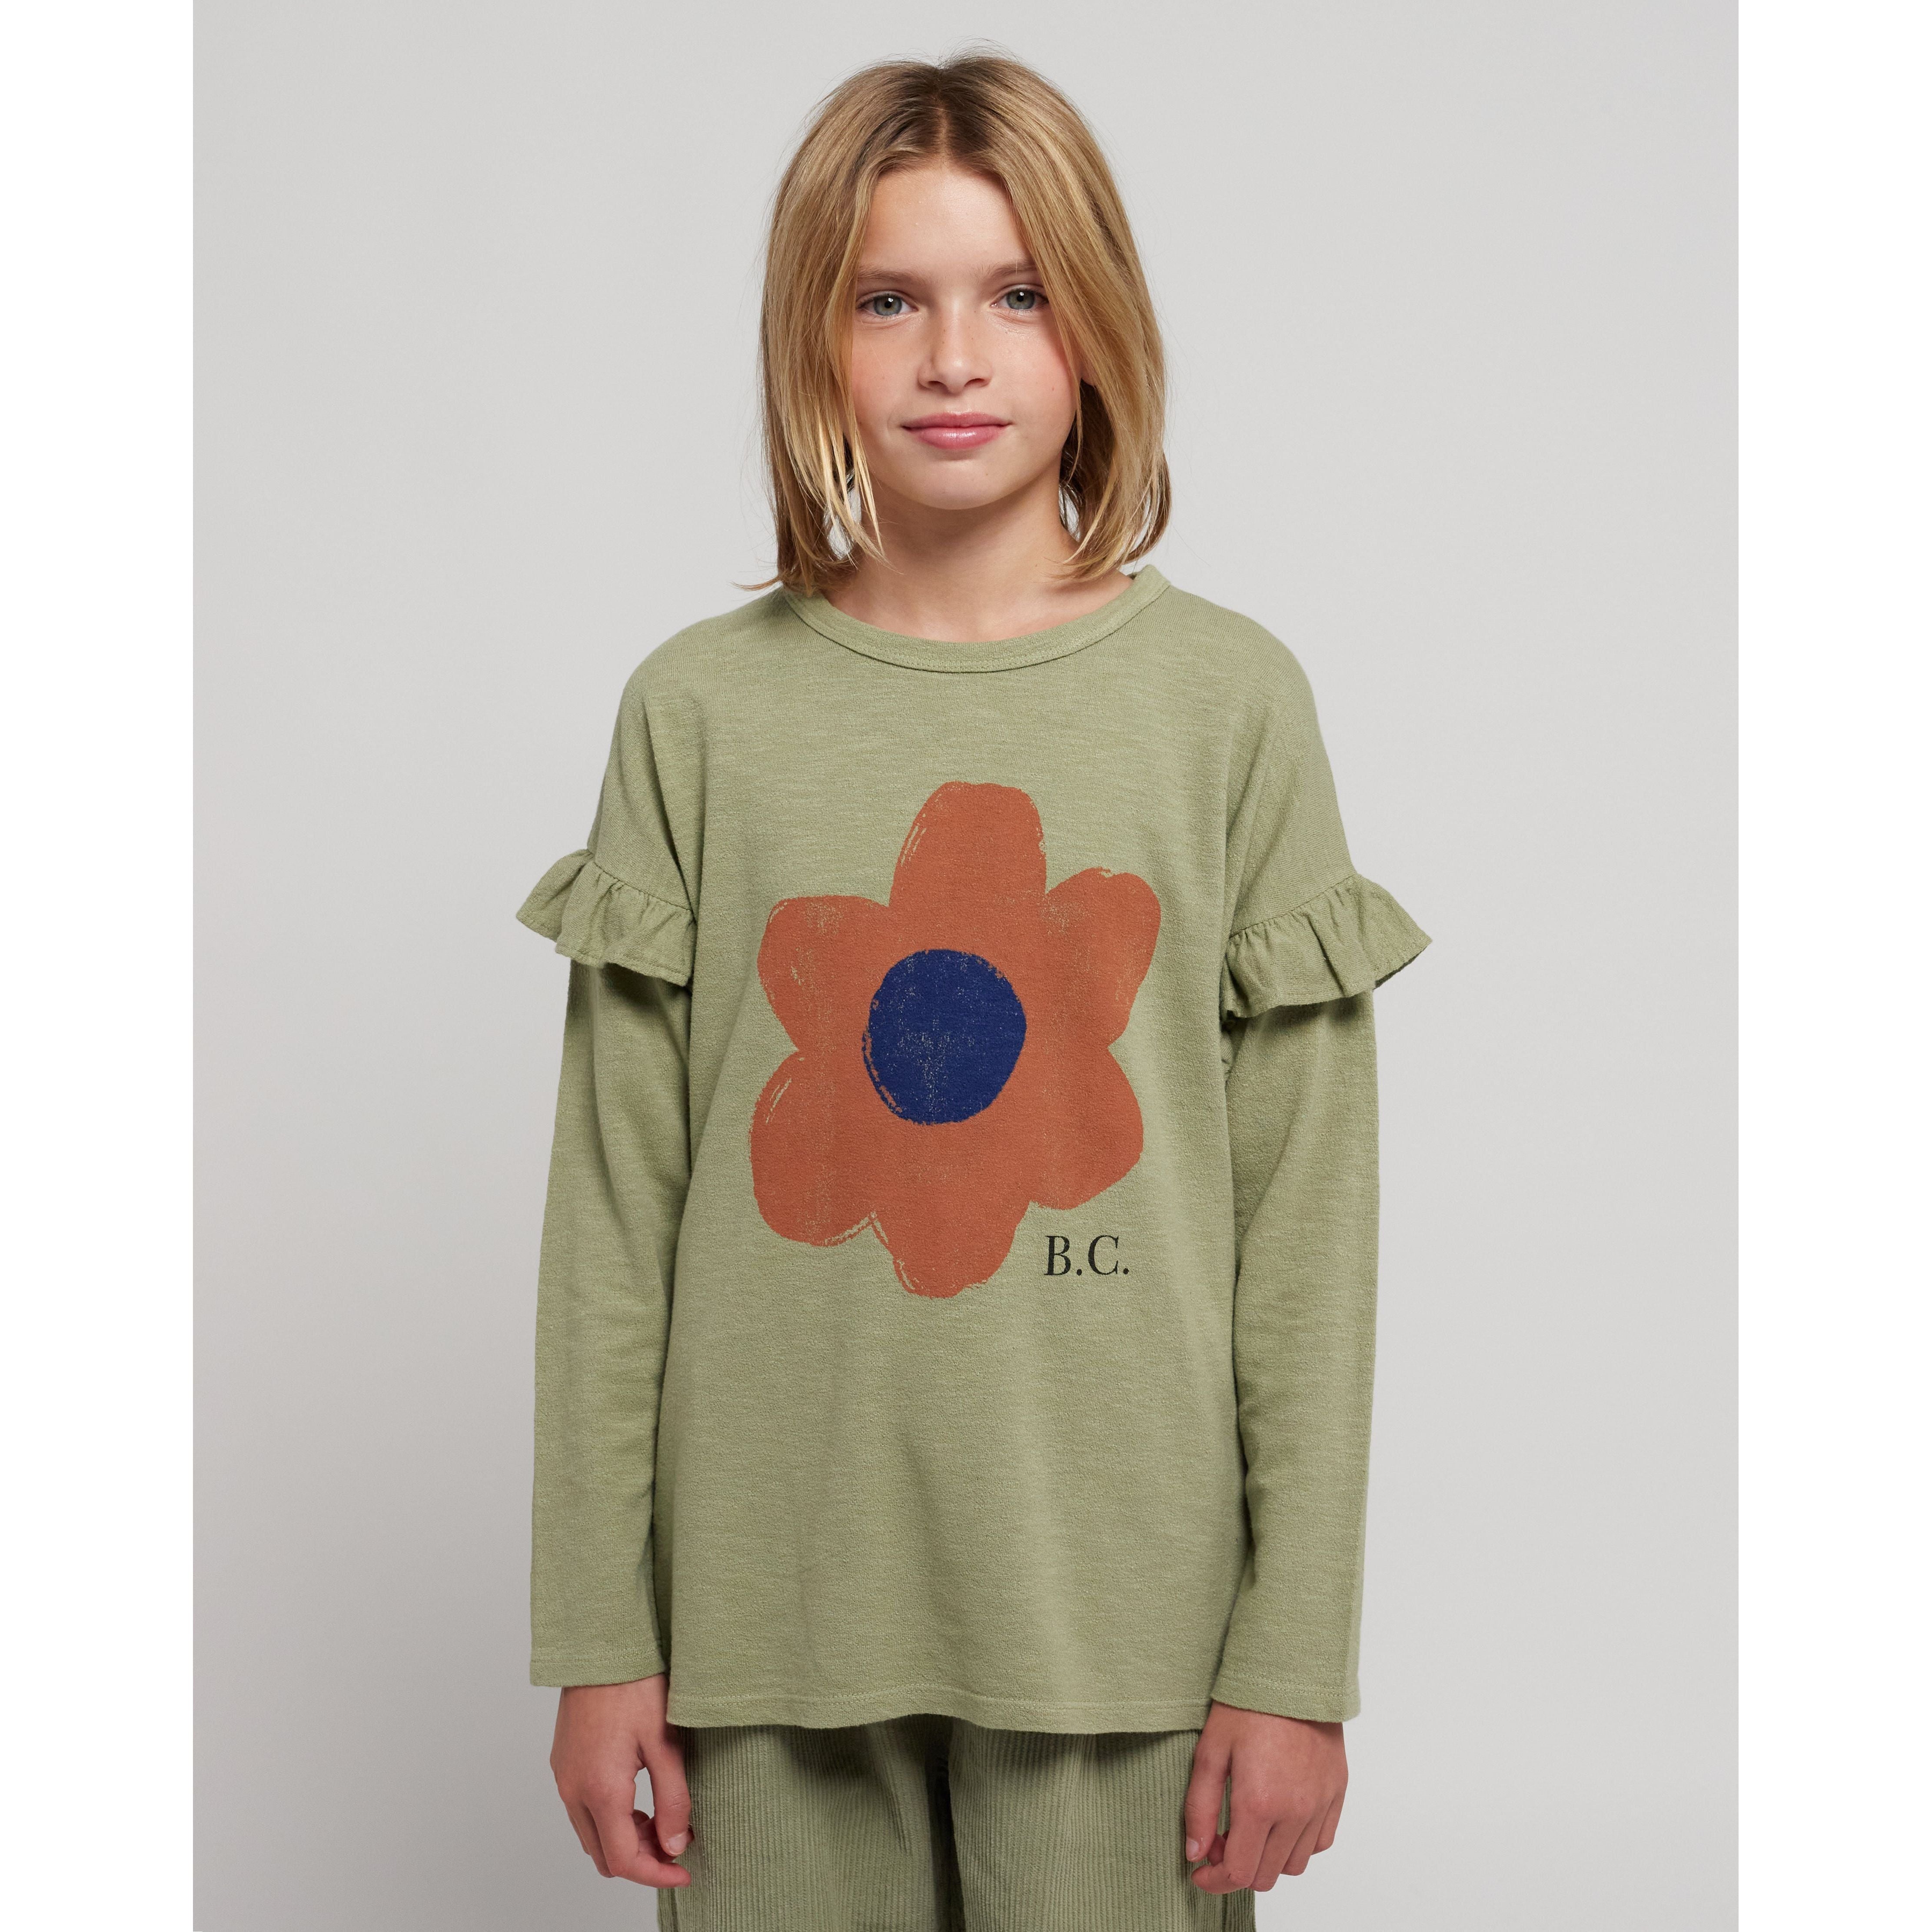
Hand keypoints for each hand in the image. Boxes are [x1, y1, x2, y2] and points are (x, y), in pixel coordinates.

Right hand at [550, 1674, 691, 1888]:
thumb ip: (674, 1799)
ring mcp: (563, 1777)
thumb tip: (676, 1844)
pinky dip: (608, 1819)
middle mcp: (573, 1790)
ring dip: (623, 1840)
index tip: (684, 1871)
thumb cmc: (636, 1686)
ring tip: (659, 1818)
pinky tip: (636, 1798)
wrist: (602, 1646)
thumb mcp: (667, 1742)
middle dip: (641, 1860)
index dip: (657, 1874)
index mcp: (601, 1789)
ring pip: (590, 1835)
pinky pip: (581, 1810)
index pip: (624, 1860)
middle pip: (604, 1856)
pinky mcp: (562, 1763)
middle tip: (676, 1843)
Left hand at [1183, 1701, 1345, 1893]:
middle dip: (1238, 1869)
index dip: (1215, 1881)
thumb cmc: (1246, 1705)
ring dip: (1268, 1857)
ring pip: (1294, 1864)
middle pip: (1266, 1876)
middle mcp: (1296, 1812)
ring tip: (1251, 1826)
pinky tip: (1280, 1818)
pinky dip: (1298, 1843)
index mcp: (1260, 1803)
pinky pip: (1320, 1842)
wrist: (1292, 1671)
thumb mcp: (1210, 1752)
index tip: (1200, 1871)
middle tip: (1221, 1840)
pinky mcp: (1337, 1793)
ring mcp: (1321, 1804)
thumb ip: (1200, 1809)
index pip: (1239, 1873)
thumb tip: (1196, 1854)